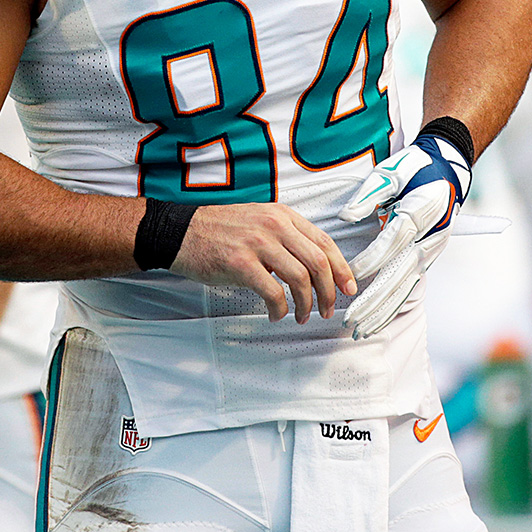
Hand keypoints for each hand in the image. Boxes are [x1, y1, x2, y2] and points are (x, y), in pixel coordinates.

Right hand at [172, 202, 356, 323]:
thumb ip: (286, 237)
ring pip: (300, 278)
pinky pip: (273, 292)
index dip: (341, 268)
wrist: (182, 232)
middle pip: (318, 261)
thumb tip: (314, 267)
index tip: (348, 287)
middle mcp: (274, 225)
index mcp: (282, 215)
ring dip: (307, 303)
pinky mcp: (240, 262)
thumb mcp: (259, 221)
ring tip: (302, 315)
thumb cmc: (221, 231)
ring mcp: (258, 243)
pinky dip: (280, 309)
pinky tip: (277, 314)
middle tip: (328, 309)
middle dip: (329, 291)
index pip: (324, 242)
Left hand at [339, 134, 471, 338]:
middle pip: (400, 272)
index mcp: (420, 212)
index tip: (350, 274)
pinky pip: (408, 286)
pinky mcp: (426, 258)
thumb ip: (368, 195)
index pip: (395, 240)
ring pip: (405, 285)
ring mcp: (430, 251)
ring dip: (382, 309)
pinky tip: (376, 321)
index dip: (373, 258)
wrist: (447, 171)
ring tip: (359, 329)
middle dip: (375, 298)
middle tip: (350, 318)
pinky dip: (392, 305)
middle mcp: (428, 237)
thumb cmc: (414, 169)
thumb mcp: (390, 172)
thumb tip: (346, 217)